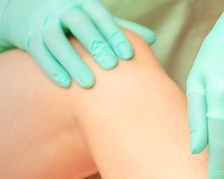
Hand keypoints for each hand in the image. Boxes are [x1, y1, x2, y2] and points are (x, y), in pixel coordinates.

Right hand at [0, 0, 154, 87]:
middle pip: (79, 23)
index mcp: (83, 4)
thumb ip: (121, 28)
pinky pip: (39, 53)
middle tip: (111, 66)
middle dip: (95, 43)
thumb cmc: (77, 21)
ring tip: (89, 83)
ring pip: (55, 39)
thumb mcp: (96, 19)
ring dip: (72, 61)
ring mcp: (44, 23)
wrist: (32, 12)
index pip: (101, 16)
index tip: (128, 55)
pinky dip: (52, 68)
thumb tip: (151, 39)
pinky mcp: (30, 38)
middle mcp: (62, 10)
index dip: (114, 34)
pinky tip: (66, 84)